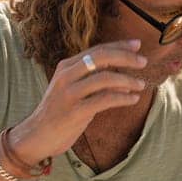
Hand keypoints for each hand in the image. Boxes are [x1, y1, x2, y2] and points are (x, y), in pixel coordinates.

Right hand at [7, 39, 148, 163]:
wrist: (37, 135)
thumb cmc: (60, 113)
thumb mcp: (74, 91)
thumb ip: (94, 81)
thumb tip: (125, 79)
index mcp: (66, 67)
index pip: (96, 50)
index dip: (118, 45)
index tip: (137, 44)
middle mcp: (66, 76)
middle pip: (101, 58)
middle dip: (125, 57)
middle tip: (144, 62)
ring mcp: (69, 93)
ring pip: (104, 78)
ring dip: (127, 80)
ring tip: (141, 85)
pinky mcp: (74, 111)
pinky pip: (105, 100)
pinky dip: (123, 98)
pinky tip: (133, 99)